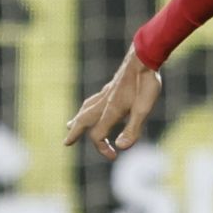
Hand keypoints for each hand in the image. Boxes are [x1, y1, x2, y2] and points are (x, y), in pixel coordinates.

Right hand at [64, 46, 162, 160]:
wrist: (145, 56)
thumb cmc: (146, 83)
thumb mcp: (144, 109)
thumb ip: (133, 129)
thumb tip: (121, 147)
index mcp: (110, 110)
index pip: (97, 135)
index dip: (102, 148)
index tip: (113, 156)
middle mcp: (104, 102)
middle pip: (84, 120)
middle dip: (76, 133)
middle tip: (66, 142)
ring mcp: (107, 92)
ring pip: (87, 108)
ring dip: (78, 119)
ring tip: (70, 124)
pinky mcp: (112, 85)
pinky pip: (95, 99)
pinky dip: (88, 106)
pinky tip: (93, 104)